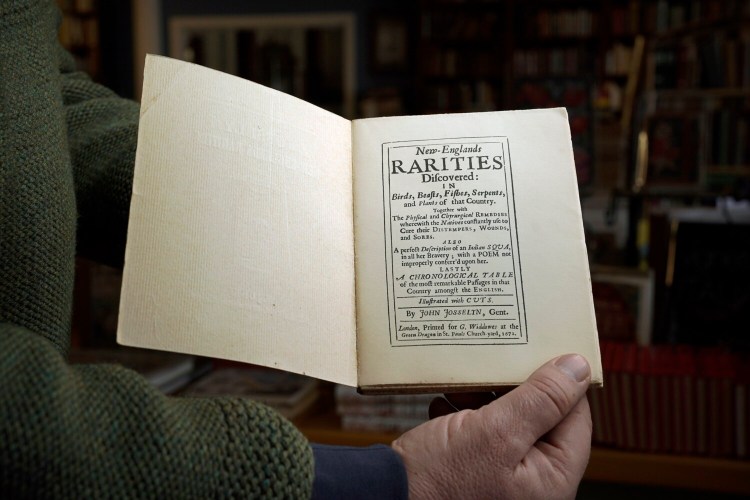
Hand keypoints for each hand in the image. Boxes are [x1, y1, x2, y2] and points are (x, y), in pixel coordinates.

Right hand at [391, 354, 591, 499]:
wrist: (385, 496)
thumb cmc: (439, 480)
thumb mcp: (495, 431)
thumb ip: (542, 400)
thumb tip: (578, 368)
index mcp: (551, 478)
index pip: (575, 417)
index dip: (561, 380)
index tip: (542, 347)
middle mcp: (532, 481)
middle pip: (541, 416)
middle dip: (515, 385)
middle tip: (499, 358)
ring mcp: (503, 476)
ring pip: (509, 420)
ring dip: (487, 397)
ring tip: (464, 384)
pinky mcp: (475, 470)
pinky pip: (482, 432)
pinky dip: (467, 414)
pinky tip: (447, 405)